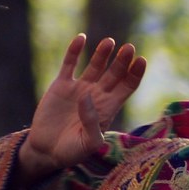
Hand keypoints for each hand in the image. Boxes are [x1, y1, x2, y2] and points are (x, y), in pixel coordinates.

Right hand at [19, 35, 145, 184]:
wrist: (47, 151)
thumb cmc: (72, 151)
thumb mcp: (88, 144)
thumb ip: (92, 123)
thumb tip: (86, 97)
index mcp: (108, 108)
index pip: (127, 87)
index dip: (135, 74)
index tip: (141, 61)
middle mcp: (97, 95)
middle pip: (115, 73)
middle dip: (122, 61)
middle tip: (129, 48)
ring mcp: (80, 88)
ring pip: (95, 65)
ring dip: (102, 53)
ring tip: (110, 42)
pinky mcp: (61, 86)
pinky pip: (69, 64)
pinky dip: (74, 51)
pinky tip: (81, 38)